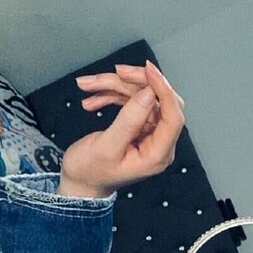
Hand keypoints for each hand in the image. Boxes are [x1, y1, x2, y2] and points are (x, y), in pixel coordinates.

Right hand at [59, 61, 184, 197]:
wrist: (78, 183)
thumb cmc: (90, 172)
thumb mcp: (106, 147)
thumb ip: (129, 121)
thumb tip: (149, 94)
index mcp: (158, 154)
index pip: (173, 117)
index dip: (164, 90)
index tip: (148, 70)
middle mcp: (158, 143)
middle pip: (159, 102)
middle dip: (137, 83)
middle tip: (116, 72)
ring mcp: (148, 134)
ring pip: (141, 98)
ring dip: (115, 87)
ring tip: (88, 84)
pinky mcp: (137, 127)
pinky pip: (130, 103)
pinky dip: (111, 96)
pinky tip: (91, 100)